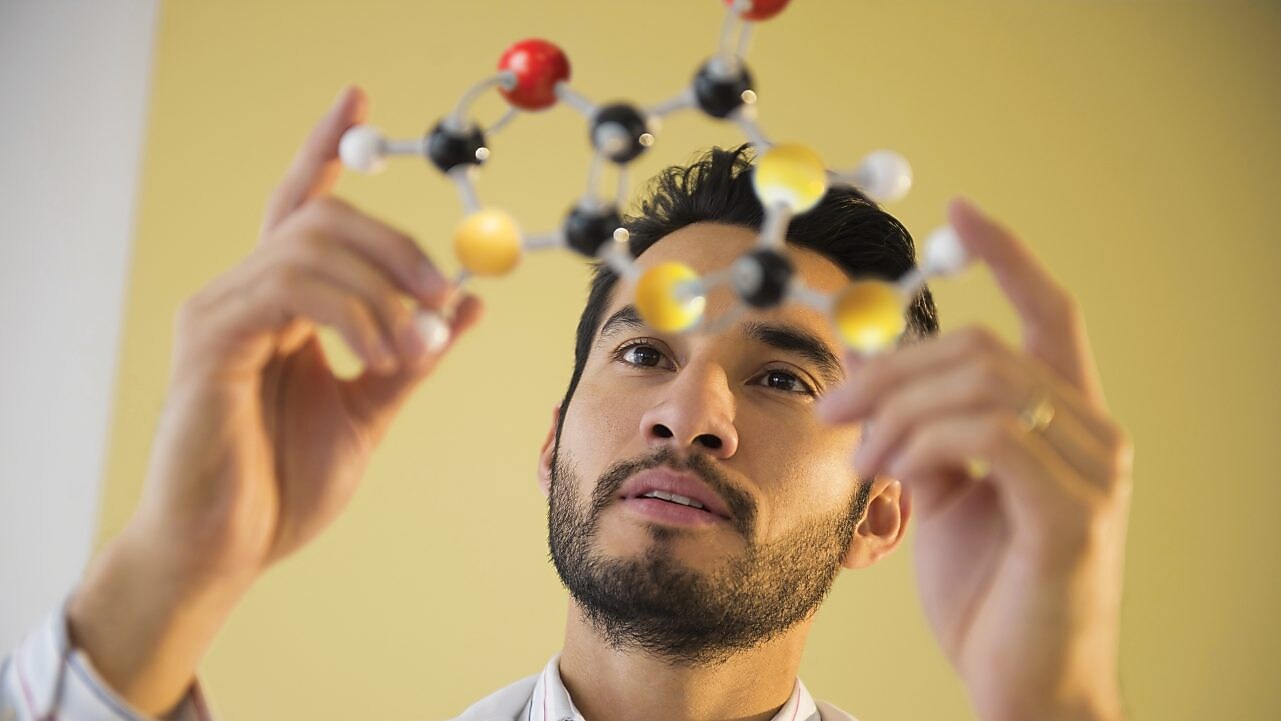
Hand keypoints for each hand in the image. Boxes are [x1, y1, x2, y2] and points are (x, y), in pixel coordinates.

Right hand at [67, 86, 482, 713]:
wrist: (228, 551)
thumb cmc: (284, 485)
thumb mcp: (372, 408)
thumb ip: (414, 354)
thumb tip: (469, 302)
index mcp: (282, 304)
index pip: (303, 205)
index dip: (328, 147)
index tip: (358, 96)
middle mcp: (245, 293)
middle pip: (320, 214)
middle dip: (396, 243)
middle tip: (444, 293)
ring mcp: (221, 310)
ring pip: (310, 245)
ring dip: (383, 290)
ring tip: (411, 352)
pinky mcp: (210, 339)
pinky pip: (291, 288)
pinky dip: (352, 313)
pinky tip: (377, 355)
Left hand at [819, 200, 1131, 720]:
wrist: (1021, 684)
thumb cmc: (987, 593)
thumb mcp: (945, 497)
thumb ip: (925, 435)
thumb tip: (876, 384)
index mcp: (1065, 420)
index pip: (1049, 312)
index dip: (1008, 254)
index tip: (961, 212)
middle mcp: (1094, 432)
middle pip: (985, 345)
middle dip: (892, 367)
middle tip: (833, 407)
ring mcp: (1093, 470)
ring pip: (982, 380)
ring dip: (898, 409)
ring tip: (860, 458)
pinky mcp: (1073, 511)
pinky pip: (988, 434)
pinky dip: (922, 441)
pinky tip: (890, 472)